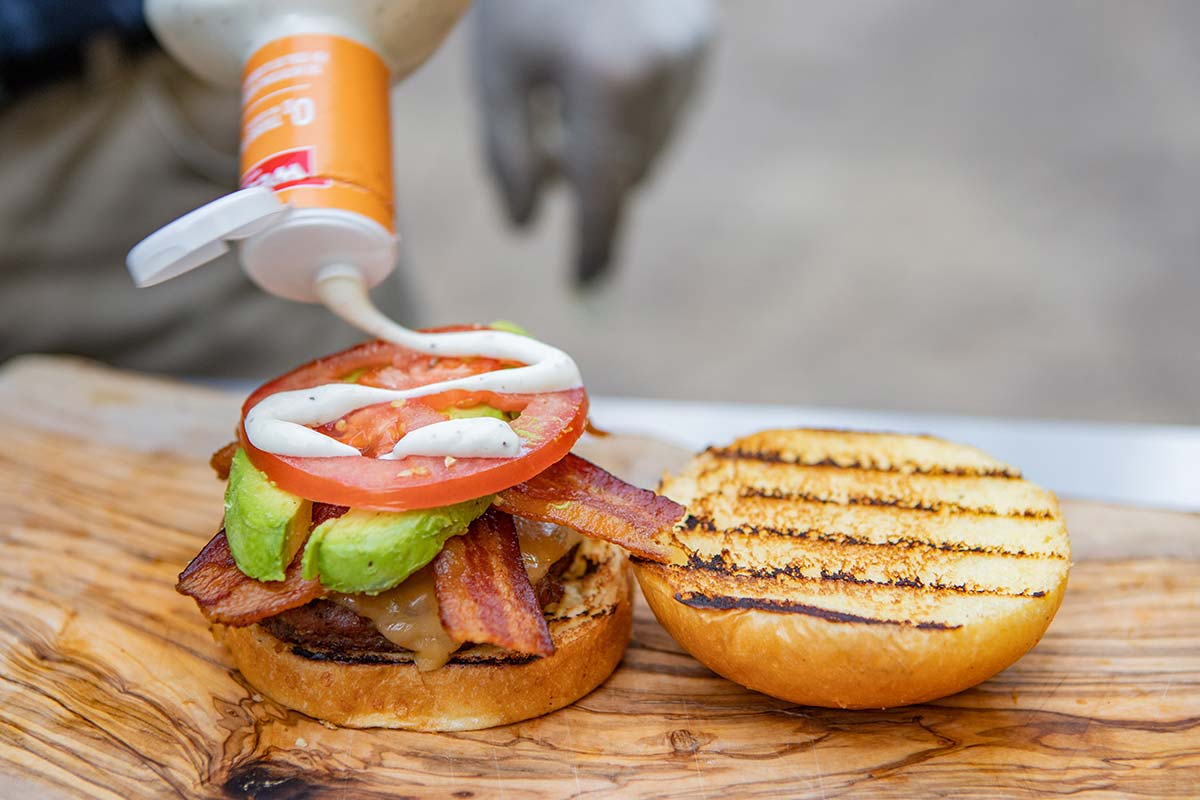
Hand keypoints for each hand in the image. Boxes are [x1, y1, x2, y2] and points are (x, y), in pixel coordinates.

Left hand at [471, 0, 712, 284]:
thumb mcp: (499, 68)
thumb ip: (508, 155)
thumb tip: (524, 226)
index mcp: (607, 83)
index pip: (601, 195)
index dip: (592, 247)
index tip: (583, 286)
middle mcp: (664, 74)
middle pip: (629, 174)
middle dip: (590, 190)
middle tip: (546, 174)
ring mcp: (693, 56)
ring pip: (653, 146)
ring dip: (612, 154)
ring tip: (566, 110)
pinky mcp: (703, 41)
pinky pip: (669, 112)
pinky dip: (634, 119)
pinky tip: (600, 79)